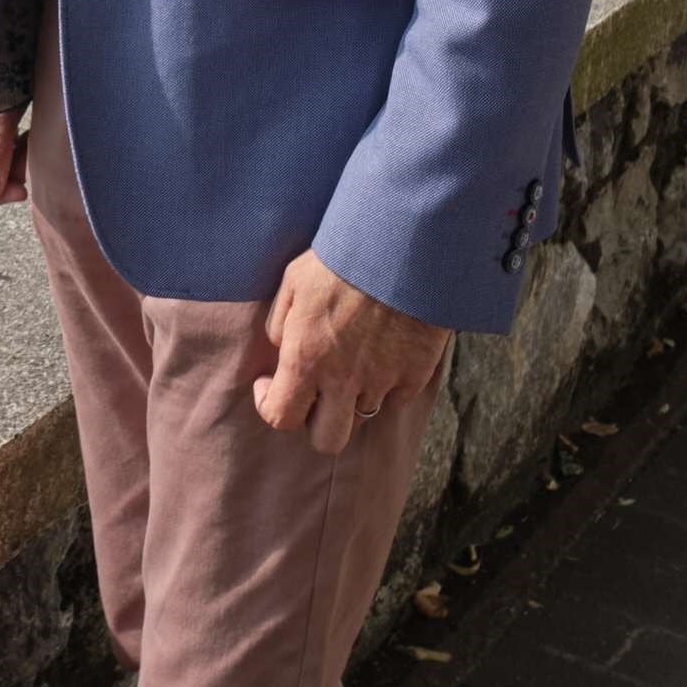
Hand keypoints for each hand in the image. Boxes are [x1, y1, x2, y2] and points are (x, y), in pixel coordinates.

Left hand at [253, 249, 448, 452]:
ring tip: (354, 360)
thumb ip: (280, 323)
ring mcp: (383, 381)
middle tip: (317, 389)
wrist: (403, 246)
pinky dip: (388, 384)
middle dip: (317, 421)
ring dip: (353, 397)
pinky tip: (385, 353)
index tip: (271, 382)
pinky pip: (397, 397)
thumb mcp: (293, 281)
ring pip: (363, 415)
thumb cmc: (342, 257)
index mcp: (306, 358)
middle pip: (327, 440)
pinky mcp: (416, 375)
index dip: (270, 405)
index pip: (280, 417)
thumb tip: (281, 350)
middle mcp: (343, 380)